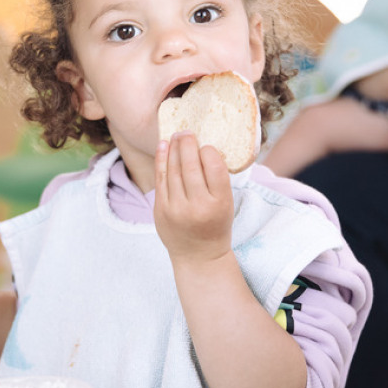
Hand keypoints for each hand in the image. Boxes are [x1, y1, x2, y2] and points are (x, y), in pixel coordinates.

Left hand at [153, 132, 233, 265]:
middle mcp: (198, 206)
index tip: (206, 145)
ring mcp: (176, 209)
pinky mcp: (160, 211)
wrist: (198, 256)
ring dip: (173, 149)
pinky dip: (161, 161)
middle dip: (187, 144)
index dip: (208, 151)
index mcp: (220, 203)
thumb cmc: (215, 225)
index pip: (215, 167)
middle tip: (186, 131)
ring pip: (173, 171)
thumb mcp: (226, 204)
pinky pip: (160, 179)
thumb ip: (217, 179)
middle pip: (191, 166)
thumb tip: (203, 146)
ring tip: (175, 136)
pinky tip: (163, 147)